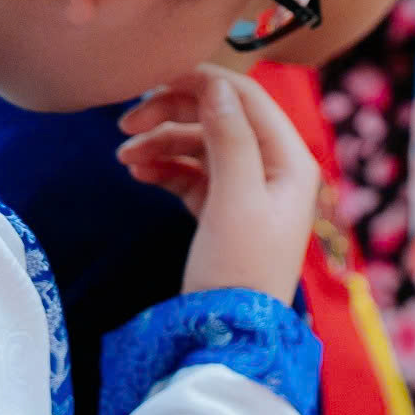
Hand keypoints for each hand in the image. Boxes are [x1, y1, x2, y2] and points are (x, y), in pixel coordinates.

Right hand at [117, 66, 315, 304]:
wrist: (228, 335)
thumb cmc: (239, 269)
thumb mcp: (235, 198)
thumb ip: (230, 138)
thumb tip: (217, 85)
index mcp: (291, 160)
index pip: (248, 98)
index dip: (202, 81)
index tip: (153, 78)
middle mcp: (275, 169)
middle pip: (221, 118)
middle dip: (174, 114)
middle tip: (125, 121)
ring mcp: (249, 190)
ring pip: (201, 146)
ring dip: (162, 143)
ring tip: (123, 157)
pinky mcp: (224, 211)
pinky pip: (193, 174)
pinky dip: (166, 168)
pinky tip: (137, 171)